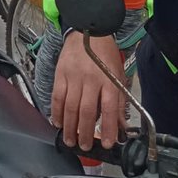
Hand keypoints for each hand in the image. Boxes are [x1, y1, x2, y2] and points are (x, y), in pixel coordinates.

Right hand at [52, 32, 126, 150]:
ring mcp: (74, 76)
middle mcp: (91, 79)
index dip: (107, 128)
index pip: (109, 109)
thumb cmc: (105, 54)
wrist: (88, 31)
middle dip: (85, 132)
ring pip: (70, 106)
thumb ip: (119, 100)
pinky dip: (56, 111)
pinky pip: (57, 96)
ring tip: (69, 140)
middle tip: (84, 147)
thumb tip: (120, 125)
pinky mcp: (60, 73)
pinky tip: (57, 122)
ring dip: (69, 126)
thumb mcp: (118, 75)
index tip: (106, 143)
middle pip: (86, 111)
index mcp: (109, 80)